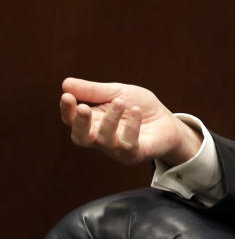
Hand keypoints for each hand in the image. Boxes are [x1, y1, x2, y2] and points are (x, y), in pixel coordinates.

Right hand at [60, 77, 200, 166]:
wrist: (166, 120)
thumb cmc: (138, 107)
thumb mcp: (118, 93)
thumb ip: (93, 91)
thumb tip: (65, 84)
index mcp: (92, 122)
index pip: (72, 120)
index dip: (67, 110)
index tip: (67, 96)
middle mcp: (100, 138)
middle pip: (81, 138)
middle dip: (80, 123)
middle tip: (84, 108)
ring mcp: (117, 149)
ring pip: (104, 141)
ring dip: (110, 121)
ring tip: (120, 102)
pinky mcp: (135, 154)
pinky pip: (129, 145)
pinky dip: (131, 128)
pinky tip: (137, 111)